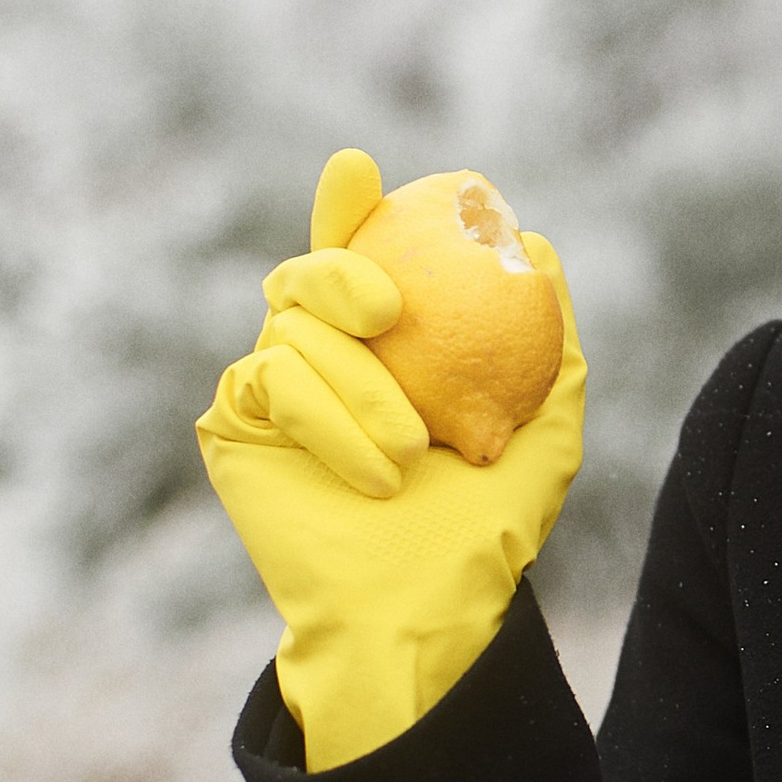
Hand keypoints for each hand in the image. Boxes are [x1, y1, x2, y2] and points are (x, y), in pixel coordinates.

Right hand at [198, 148, 585, 767]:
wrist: (428, 612)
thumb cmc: (485, 531)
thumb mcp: (545, 431)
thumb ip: (550, 341)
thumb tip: (537, 245)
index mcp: (380, 344)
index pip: (356, 252)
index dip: (344, 205)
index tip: (358, 170)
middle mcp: (317, 353)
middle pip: (307, 273)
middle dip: (341, 274)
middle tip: (391, 309)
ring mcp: (267, 387)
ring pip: (291, 329)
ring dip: (359, 388)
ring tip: (411, 453)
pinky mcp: (232, 425)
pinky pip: (268, 381)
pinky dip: (327, 421)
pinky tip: (373, 473)